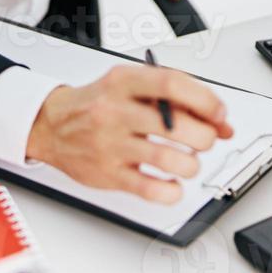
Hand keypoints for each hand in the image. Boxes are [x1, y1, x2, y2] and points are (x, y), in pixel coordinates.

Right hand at [26, 64, 233, 203]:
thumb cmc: (97, 102)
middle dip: (204, 136)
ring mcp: (111, 144)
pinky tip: (172, 182)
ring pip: (168, 159)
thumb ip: (174, 99)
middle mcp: (116, 111)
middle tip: (205, 139)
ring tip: (188, 161)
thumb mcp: (130, 86)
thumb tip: (221, 122)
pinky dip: (171, 190)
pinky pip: (150, 189)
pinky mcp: (108, 174)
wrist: (51, 124)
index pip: (172, 85)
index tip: (218, 112)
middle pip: (175, 125)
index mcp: (123, 82)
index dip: (204, 100)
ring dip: (191, 164)